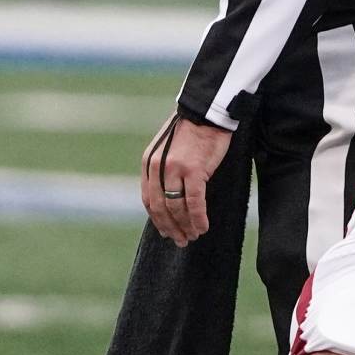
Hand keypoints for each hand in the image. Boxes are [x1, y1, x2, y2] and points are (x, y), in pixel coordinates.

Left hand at [141, 112, 232, 245]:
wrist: (206, 113)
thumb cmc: (193, 132)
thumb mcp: (169, 151)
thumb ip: (165, 170)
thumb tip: (170, 194)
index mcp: (148, 163)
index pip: (149, 199)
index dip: (157, 219)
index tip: (167, 231)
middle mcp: (157, 167)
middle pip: (160, 207)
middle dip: (170, 227)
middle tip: (181, 241)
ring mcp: (174, 169)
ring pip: (176, 207)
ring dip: (185, 226)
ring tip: (193, 236)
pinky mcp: (194, 170)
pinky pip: (194, 202)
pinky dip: (198, 218)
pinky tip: (203, 227)